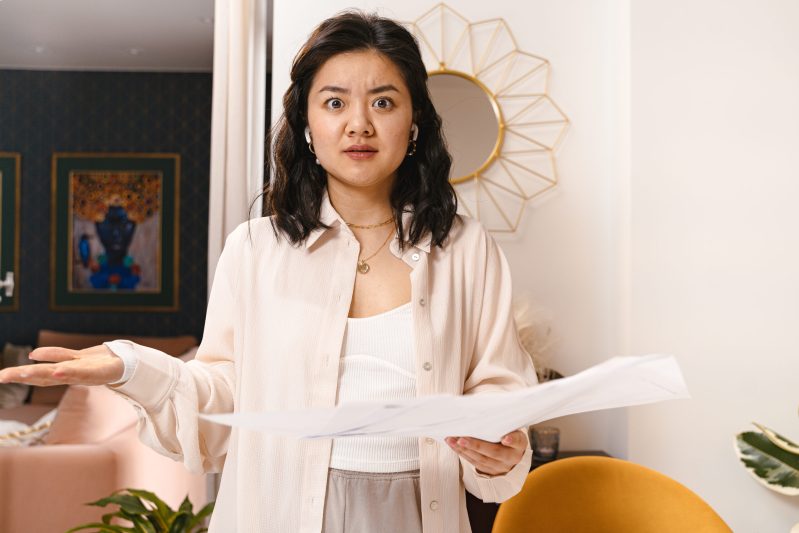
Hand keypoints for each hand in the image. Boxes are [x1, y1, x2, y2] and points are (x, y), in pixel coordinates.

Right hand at [0, 345, 123, 386]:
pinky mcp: (104, 369)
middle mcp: (74, 373)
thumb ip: (56, 357)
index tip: (1, 377)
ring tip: (23, 372)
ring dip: (43, 373)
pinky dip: (72, 372)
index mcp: (66, 371)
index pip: (41, 375)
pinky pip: (87, 370)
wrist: (130, 364)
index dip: (21, 376)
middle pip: (46, 375)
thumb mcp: (77, 359)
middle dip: (24, 376)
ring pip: (62, 372)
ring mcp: (88, 371)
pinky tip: (57, 371)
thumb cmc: (100, 363)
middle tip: (2, 376)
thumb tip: (34, 354)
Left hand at [445, 430, 526, 475]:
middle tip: (461, 439)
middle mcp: (511, 457)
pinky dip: (463, 453)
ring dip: (464, 450)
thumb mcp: (511, 428)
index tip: (505, 438)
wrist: (512, 453)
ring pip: (481, 459)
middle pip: (494, 452)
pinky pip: (474, 463)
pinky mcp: (490, 471)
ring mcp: (500, 466)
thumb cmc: (508, 433)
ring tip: (451, 440)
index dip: (511, 440)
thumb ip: (502, 422)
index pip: (517, 441)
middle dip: (476, 446)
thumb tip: (484, 411)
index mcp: (519, 444)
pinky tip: (454, 445)